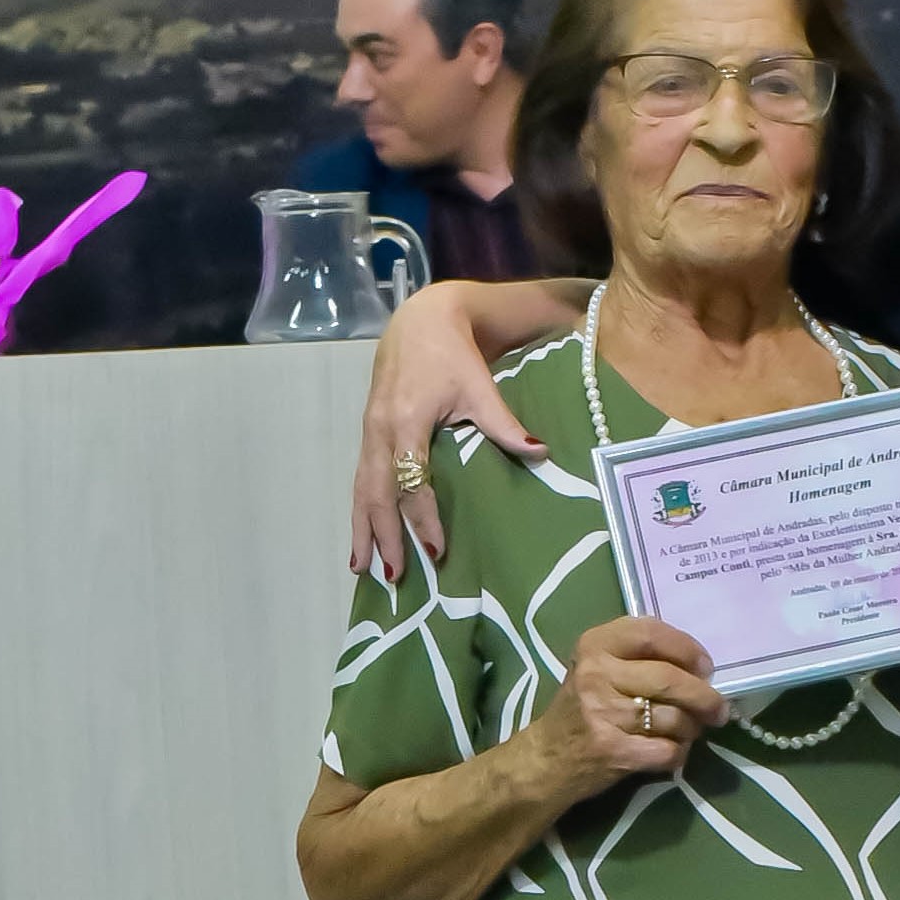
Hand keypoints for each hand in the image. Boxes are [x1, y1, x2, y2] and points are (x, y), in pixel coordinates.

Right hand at [352, 283, 545, 579]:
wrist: (420, 321)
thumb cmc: (452, 354)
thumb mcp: (480, 386)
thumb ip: (504, 424)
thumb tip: (540, 453)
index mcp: (407, 422)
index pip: (413, 482)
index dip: (424, 519)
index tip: (438, 552)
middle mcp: (380, 432)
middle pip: (377, 494)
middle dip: (384, 536)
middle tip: (396, 578)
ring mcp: (369, 433)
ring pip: (361, 490)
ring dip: (363, 531)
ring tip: (362, 570)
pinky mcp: (368, 433)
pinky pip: (360, 480)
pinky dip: (359, 511)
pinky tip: (359, 539)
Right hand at [517, 618, 727, 803]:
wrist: (546, 759)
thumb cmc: (583, 708)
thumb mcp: (600, 667)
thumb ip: (641, 656)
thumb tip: (700, 667)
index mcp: (595, 645)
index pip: (651, 634)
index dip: (687, 648)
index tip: (705, 665)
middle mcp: (595, 674)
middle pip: (669, 679)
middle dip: (704, 696)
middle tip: (718, 709)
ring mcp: (602, 713)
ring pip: (673, 717)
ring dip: (691, 728)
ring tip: (688, 731)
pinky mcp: (612, 750)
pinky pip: (667, 750)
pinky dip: (678, 753)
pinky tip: (671, 751)